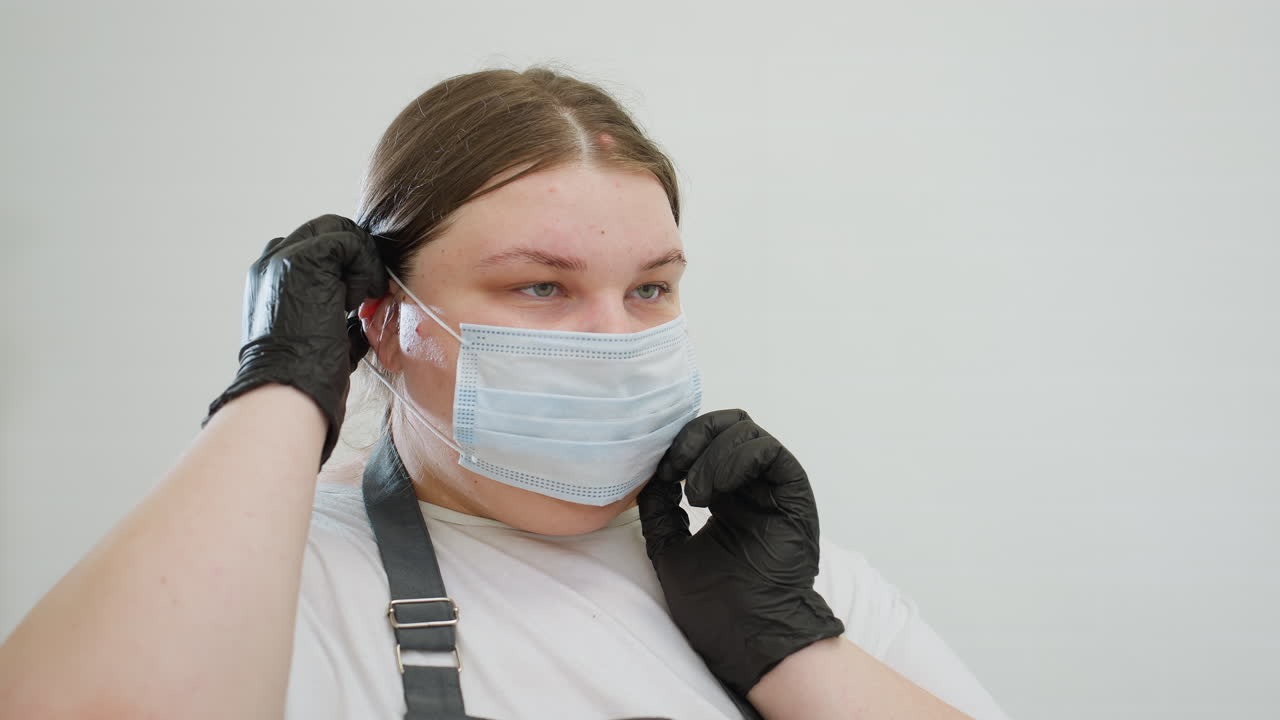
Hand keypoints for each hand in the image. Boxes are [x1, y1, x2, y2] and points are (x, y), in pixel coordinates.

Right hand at [203, 214, 387, 465]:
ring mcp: (283, 257)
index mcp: (270, 278)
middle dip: (358, 258)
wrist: (288, 387)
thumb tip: (367, 307)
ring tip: (358, 301)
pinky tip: (357, 300)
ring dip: (362, 263)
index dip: (346, 264)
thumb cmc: (308, 372)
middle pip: (330, 230)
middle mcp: (271, 262)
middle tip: (367, 295)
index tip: (358, 299)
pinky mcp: (303, 259)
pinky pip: (350, 242)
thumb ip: (337, 309)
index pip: (317, 245)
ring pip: (341, 232)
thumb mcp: (323, 333)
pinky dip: (364, 268)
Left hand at [638, 409, 845, 696]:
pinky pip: (768, 451)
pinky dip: (735, 458)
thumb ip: (660, 513)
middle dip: (694, 436)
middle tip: (674, 468)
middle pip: (727, 427)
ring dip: (711, 453)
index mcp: (727, 499)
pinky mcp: (793, 495)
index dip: (680, 446)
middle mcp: (753, 488)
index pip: (707, 444)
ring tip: (694, 494)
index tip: (659, 473)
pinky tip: (713, 491)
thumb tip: (650, 477)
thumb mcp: (670, 552)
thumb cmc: (716, 608)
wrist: (748, 641)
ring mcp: (774, 490)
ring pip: (746, 432)